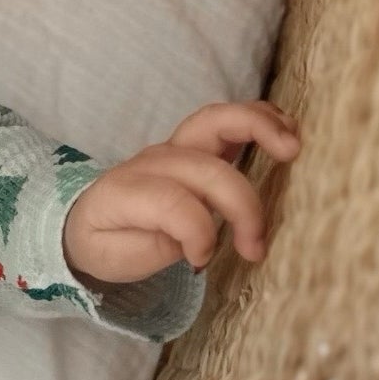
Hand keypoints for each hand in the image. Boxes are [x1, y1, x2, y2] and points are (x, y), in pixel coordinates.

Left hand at [62, 100, 299, 286]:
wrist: (85, 221)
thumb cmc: (107, 242)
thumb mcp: (120, 259)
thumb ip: (161, 245)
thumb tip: (205, 241)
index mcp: (126, 191)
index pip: (172, 203)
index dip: (197, 234)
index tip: (200, 261)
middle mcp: (152, 161)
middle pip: (206, 169)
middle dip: (242, 206)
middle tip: (257, 245)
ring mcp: (174, 147)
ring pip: (217, 122)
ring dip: (259, 130)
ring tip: (293, 149)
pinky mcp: (193, 143)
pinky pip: (226, 120)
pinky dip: (259, 119)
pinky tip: (287, 130)